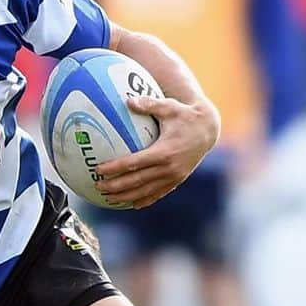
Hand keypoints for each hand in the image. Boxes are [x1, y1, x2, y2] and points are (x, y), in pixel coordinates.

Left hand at [95, 96, 220, 207]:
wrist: (209, 129)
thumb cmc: (185, 115)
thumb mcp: (169, 106)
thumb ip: (149, 104)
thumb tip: (128, 101)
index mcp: (164, 151)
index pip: (133, 163)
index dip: (114, 168)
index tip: (98, 170)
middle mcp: (169, 168)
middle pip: (136, 181)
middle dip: (115, 186)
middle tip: (97, 186)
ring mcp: (174, 177)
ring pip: (146, 191)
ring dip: (126, 197)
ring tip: (108, 198)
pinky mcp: (178, 180)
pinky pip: (158, 193)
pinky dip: (145, 199)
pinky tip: (132, 204)